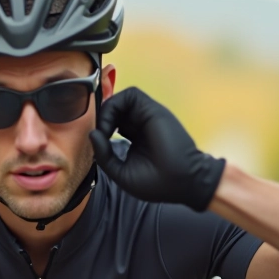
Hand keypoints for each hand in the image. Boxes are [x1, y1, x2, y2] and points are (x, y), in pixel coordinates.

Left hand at [89, 87, 224, 211]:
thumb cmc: (157, 183)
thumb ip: (104, 154)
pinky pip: (130, 94)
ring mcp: (147, 116)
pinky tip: (111, 126)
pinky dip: (115, 105)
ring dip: (106, 112)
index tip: (98, 144)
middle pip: (114, 109)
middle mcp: (141, 124)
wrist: (185, 182)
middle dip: (101, 118)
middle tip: (99, 136)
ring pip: (120, 99)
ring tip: (104, 131)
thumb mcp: (121, 172)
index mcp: (136, 137)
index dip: (101, 128)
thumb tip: (93, 133)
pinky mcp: (153, 110)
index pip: (113, 122)